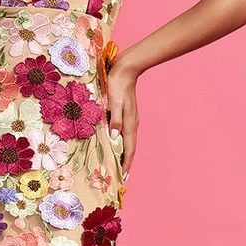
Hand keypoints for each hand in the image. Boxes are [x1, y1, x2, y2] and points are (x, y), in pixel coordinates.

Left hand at [106, 58, 140, 177]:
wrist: (126, 69)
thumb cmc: (117, 84)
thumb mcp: (114, 101)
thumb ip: (114, 119)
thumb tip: (114, 137)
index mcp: (129, 123)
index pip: (128, 149)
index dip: (125, 164)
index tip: (122, 177)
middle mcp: (131, 124)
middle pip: (130, 148)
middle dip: (126, 163)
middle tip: (121, 177)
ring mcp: (130, 119)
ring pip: (128, 142)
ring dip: (124, 154)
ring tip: (118, 165)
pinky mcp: (126, 114)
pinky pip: (125, 134)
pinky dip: (121, 144)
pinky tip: (116, 144)